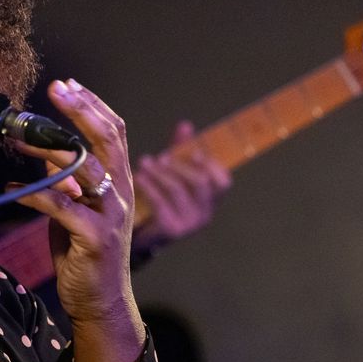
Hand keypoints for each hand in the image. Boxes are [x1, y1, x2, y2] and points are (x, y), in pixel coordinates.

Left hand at [11, 78, 144, 361]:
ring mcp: (110, 214)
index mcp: (119, 182)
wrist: (100, 301)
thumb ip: (65, 180)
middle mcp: (120, 193)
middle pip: (107, 140)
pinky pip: (60, 207)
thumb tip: (44, 151)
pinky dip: (33, 195)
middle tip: (56, 88)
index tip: (67, 85)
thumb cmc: (85, 252)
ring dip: (50, 148)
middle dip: (81, 110)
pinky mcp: (94, 237)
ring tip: (19, 137)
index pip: (114, 132)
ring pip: (86, 168)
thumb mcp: (74, 208)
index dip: (92, 105)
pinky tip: (10, 188)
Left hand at [129, 121, 230, 259]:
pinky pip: (161, 202)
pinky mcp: (171, 230)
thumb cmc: (160, 200)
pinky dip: (150, 186)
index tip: (194, 151)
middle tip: (162, 156)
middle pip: (201, 183)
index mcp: (211, 201)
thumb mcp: (172, 174)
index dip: (210, 164)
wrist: (142, 237)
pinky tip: (139, 177)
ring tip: (145, 162)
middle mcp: (205, 214)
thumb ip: (180, 151)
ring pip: (178, 190)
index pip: (223, 182)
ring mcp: (190, 224)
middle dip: (180, 165)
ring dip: (160, 173)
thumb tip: (185, 124)